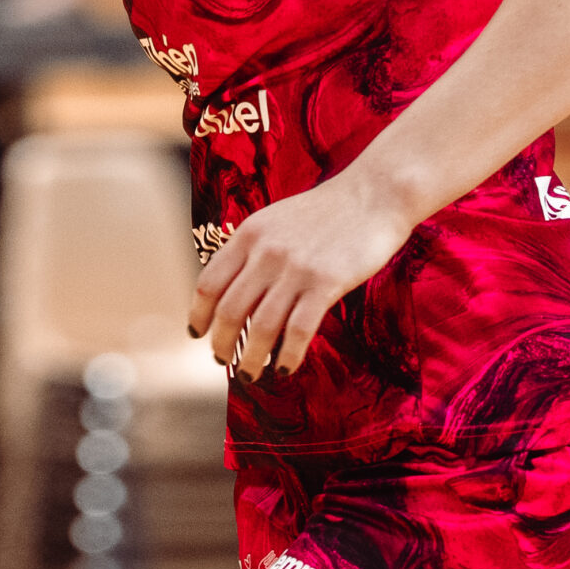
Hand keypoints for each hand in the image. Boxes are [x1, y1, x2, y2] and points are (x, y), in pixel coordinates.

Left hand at [187, 171, 417, 381]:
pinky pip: (298, 330)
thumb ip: (253, 250)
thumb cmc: (326, 211)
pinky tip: (285, 368)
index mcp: (248, 234)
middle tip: (222, 360)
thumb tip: (234, 289)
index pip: (209, 282)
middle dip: (221, 343)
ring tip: (249, 373)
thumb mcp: (275, 220)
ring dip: (250, 358)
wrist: (372, 194)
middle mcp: (266, 252)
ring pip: (260, 327)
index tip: (197, 333)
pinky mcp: (326, 283)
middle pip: (229, 310)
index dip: (199, 313)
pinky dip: (287, 355)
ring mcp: (295, 268)